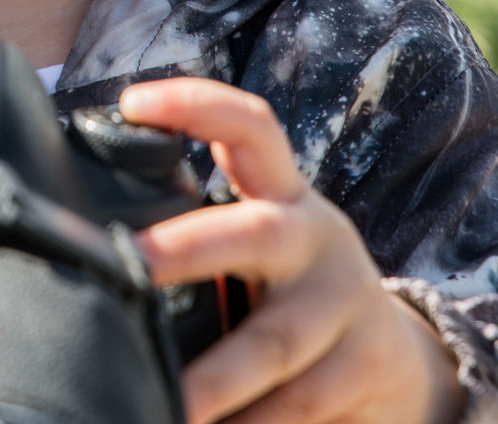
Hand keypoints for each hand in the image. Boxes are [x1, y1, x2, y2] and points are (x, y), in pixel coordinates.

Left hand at [118, 78, 462, 423]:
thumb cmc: (295, 289)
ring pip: (274, 342)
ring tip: (168, 402)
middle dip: (187, 250)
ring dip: (216, 378)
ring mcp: (345, 305)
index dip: (197, 105)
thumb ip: (206, 230)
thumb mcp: (264, 243)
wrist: (398, 359)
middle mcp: (316, 238)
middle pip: (254, 235)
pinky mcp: (363, 368)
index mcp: (284, 195)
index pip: (250, 128)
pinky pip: (301, 404)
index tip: (133, 103)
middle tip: (128, 266)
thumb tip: (99, 246)